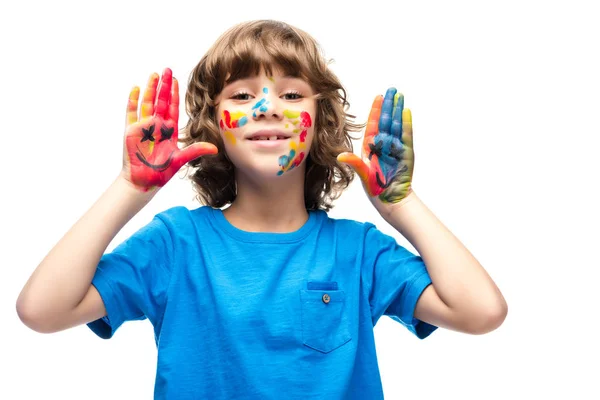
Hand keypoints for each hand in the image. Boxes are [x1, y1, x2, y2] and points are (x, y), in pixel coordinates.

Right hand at [123, 68, 217, 191]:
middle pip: (161, 101)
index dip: (175, 94)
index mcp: (169, 130)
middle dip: (164, 86)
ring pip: (147, 103)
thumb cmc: (161, 172)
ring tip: (154, 75)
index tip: (177, 81)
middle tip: (167, 70)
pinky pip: (131, 112)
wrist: (144, 181)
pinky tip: (135, 88)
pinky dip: (132, 101)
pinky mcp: (131, 131)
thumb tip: (215, 148)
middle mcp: (156, 126)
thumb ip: (196, 150)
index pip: (173, 108)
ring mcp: (143, 127)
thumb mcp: (181, 159)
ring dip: (150, 89)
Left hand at [338, 88, 413, 211]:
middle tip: (392, 89)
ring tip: (400, 96)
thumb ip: (354, 162)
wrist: (391, 200)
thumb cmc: (375, 189)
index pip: (374, 125)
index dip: (376, 111)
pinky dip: (406, 124)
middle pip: (387, 121)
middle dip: (389, 105)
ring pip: (397, 125)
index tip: (378, 97)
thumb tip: (340, 156)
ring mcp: (396, 148)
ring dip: (398, 110)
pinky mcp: (406, 153)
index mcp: (372, 147)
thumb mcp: (362, 174)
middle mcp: (384, 145)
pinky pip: (406, 136)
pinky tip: (406, 111)